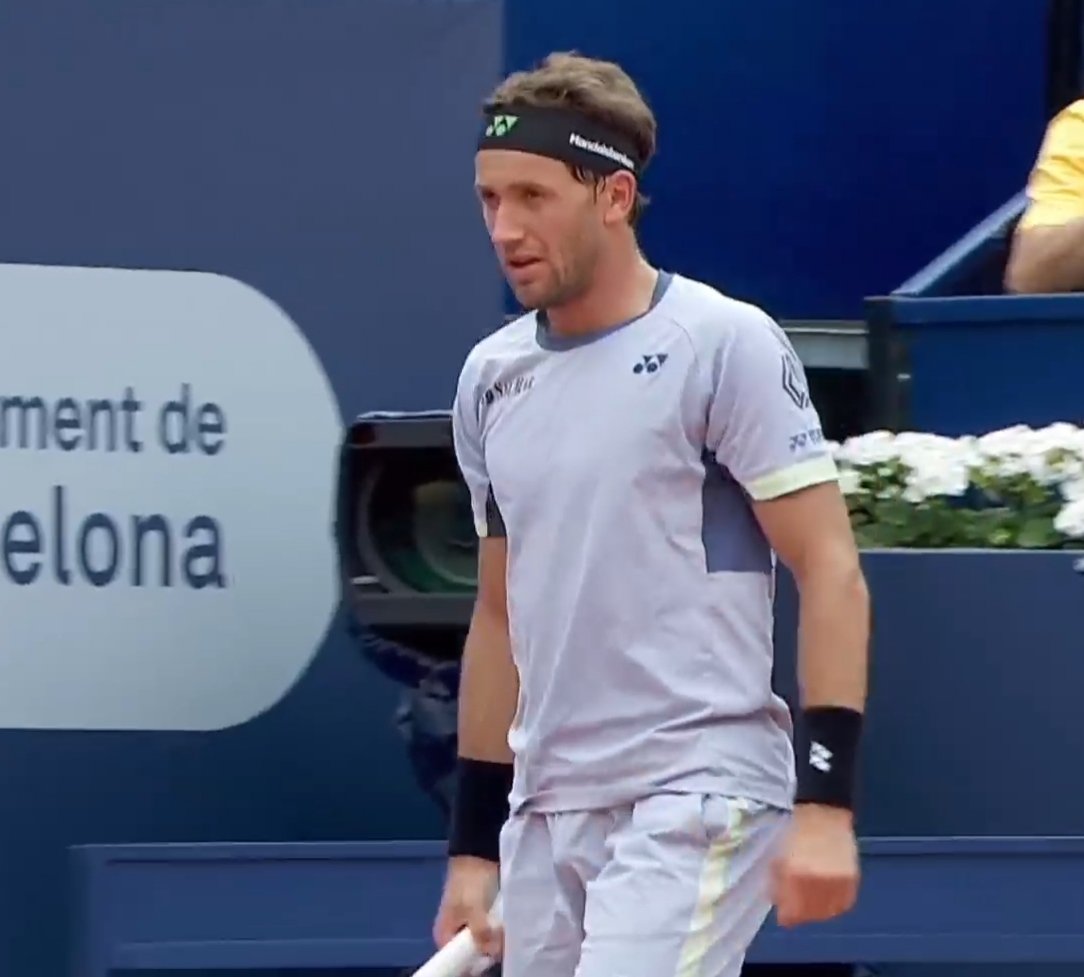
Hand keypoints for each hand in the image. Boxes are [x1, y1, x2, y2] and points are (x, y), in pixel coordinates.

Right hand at [433, 856, 502, 957]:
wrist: (479, 850)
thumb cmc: (471, 881)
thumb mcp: (474, 909)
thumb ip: (482, 934)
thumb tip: (493, 953)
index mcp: (444, 934)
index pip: (457, 961)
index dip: (473, 964)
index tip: (490, 959)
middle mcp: (456, 932)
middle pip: (473, 952)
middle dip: (489, 950)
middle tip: (503, 942)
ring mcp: (470, 922)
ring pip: (484, 940)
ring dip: (497, 938)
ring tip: (509, 932)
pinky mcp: (483, 913)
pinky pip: (491, 929)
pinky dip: (500, 927)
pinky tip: (510, 924)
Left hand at [772, 804, 859, 926]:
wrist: (823, 812)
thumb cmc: (796, 830)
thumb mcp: (779, 854)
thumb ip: (778, 880)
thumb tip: (777, 899)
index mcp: (796, 873)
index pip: (792, 909)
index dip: (786, 914)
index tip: (783, 914)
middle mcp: (818, 880)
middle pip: (809, 912)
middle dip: (800, 912)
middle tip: (795, 908)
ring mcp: (837, 880)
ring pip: (828, 910)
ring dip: (818, 910)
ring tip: (811, 903)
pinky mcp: (852, 878)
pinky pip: (843, 902)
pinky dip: (835, 904)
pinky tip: (827, 899)